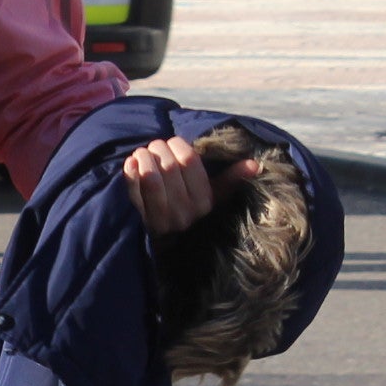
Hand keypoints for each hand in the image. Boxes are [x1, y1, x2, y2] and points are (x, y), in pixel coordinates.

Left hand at [123, 136, 260, 235]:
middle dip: (159, 149)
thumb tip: (255, 164)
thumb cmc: (191, 209)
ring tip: (142, 152)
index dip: (178, 145)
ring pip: (152, 178)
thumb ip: (231, 180)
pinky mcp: (140, 221)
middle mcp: (185, 213)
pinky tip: (131, 162)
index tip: (172, 142)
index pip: (189, 161)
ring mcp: (162, 219)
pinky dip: (130, 173)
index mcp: (204, 202)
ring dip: (144, 158)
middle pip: (169, 167)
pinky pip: (133, 191)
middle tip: (155, 145)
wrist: (167, 243)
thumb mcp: (213, 196)